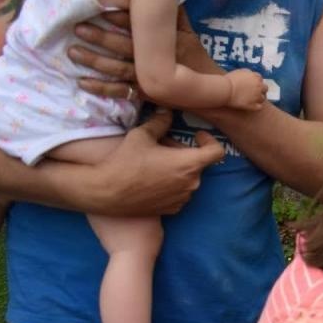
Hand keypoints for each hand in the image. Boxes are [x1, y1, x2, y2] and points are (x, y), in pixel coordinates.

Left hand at [70, 12, 215, 101]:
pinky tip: (82, 82)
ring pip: (119, 69)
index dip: (122, 20)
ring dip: (95, 61)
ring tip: (73, 51)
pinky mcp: (144, 94)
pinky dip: (101, 88)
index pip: (142, 27)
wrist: (207, 90)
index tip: (102, 10)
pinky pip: (120, 91)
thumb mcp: (188, 31)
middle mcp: (157, 60)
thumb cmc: (194, 56)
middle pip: (126, 48)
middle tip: (78, 28)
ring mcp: (149, 78)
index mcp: (168, 41)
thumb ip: (174, 12)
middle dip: (101, 38)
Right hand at [79, 108, 223, 215]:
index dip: (209, 141)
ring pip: (188, 178)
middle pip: (197, 163)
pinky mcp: (173, 209)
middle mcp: (192, 183)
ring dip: (178, 169)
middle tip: (163, 146)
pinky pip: (179, 193)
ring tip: (155, 163)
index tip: (197, 136)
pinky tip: (152, 179)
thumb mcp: (141, 135)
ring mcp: (183, 198)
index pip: (217, 152)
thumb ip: (160, 122)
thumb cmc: (125, 162)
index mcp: (189, 164)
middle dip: (184, 152)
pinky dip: (172, 184)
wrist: (106, 192)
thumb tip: (167, 112)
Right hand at [225, 69, 268, 109]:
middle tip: (255, 93)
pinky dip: (256, 107)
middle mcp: (259, 86)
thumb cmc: (229, 80)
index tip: (252, 85)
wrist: (224, 89)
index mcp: (255, 77)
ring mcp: (257, 96)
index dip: (256, 82)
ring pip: (263, 98)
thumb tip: (250, 73)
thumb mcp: (239, 71)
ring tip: (252, 100)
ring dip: (258, 99)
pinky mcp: (253, 105)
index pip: (260, 79)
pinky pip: (259, 107)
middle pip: (265, 88)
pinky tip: (251, 106)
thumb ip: (247, 72)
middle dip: (261, 90)